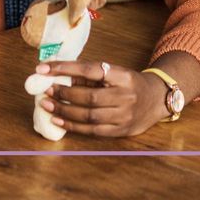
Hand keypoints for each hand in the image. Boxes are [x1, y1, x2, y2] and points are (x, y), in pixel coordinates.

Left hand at [34, 60, 167, 136]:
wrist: (157, 98)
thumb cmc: (129, 83)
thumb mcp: (115, 72)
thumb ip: (90, 75)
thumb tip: (58, 75)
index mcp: (123, 75)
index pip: (90, 70)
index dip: (65, 68)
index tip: (43, 68)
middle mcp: (125, 96)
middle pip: (90, 96)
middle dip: (64, 93)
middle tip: (47, 89)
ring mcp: (124, 115)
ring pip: (89, 116)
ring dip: (64, 111)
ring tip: (47, 105)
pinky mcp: (121, 131)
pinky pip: (93, 130)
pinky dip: (72, 126)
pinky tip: (57, 121)